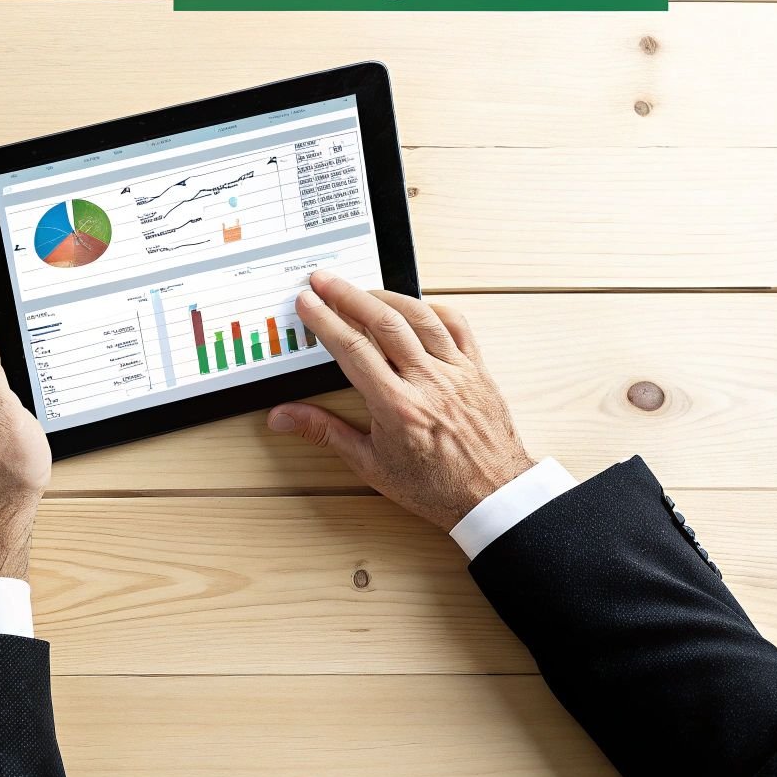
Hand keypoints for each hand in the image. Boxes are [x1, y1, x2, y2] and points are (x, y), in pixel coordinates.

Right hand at [266, 271, 532, 531]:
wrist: (493, 496)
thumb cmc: (435, 486)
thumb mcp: (370, 464)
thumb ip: (325, 432)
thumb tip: (284, 417)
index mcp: (398, 407)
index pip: (353, 349)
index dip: (325, 320)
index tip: (307, 302)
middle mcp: (428, 383)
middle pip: (383, 322)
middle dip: (347, 294)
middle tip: (324, 280)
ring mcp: (455, 372)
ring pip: (418, 316)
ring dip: (385, 295)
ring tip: (361, 288)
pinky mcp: (476, 370)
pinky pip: (456, 325)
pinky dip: (431, 308)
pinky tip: (413, 306)